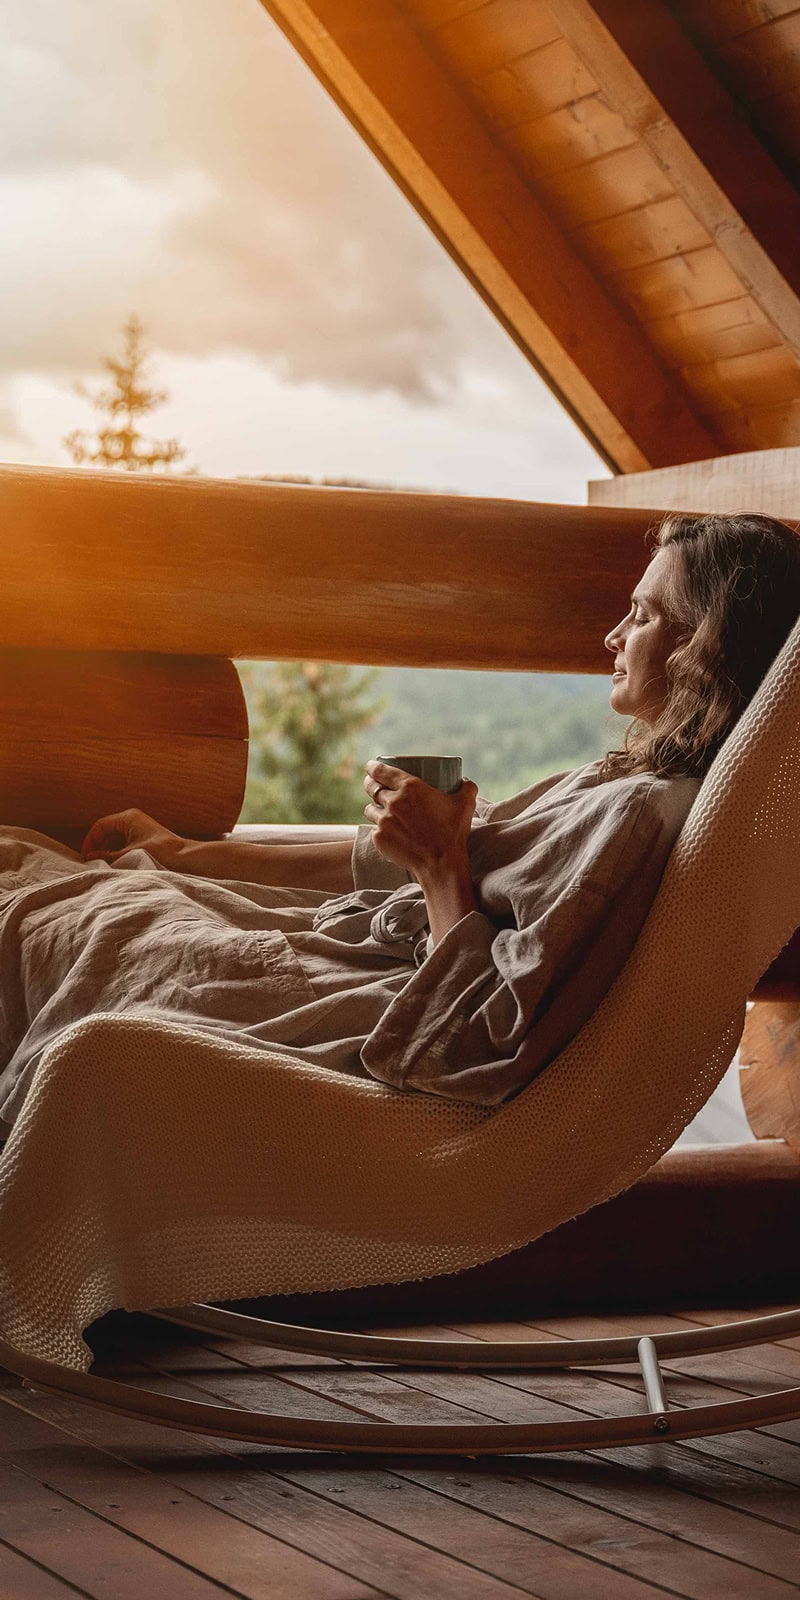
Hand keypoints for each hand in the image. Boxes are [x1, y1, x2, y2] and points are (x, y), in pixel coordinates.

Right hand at [81, 808, 186, 869]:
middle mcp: (132, 820)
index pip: (100, 826)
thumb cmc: (160, 852)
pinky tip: (116, 865)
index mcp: (128, 817)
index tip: (86, 857)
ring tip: (102, 866)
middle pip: (107, 832)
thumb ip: (108, 856)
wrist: (185, 859)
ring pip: (115, 839)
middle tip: (92, 863)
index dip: (90, 841)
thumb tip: (90, 857)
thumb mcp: (129, 855)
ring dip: (108, 852)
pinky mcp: (144, 839)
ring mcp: (139, 829)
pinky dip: (118, 854)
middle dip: (98, 847)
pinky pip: (124, 844)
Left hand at [363, 760, 477, 880]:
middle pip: (372, 787)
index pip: (381, 771)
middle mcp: (393, 801)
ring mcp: (384, 821)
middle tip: (374, 785)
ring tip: (380, 809)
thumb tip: (465, 780)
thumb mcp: (466, 804)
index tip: (370, 766)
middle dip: (370, 783)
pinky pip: (374, 829)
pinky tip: (387, 831)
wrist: (441, 863)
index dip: (372, 766)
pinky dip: (380, 829)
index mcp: (410, 787)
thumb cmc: (453, 832)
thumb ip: (467, 787)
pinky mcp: (380, 838)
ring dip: (374, 807)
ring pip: (370, 809)